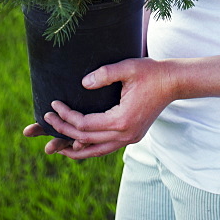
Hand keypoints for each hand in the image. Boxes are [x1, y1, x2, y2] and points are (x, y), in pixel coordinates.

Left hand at [22, 57, 175, 159]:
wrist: (174, 82)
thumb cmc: (151, 72)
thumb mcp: (128, 67)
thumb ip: (104, 74)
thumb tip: (82, 83)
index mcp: (122, 120)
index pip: (85, 125)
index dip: (66, 116)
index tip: (53, 105)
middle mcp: (125, 135)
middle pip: (86, 141)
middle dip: (63, 131)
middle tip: (46, 120)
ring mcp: (129, 138)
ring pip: (96, 151)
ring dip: (75, 149)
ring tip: (56, 146)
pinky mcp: (132, 136)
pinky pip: (106, 147)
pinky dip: (90, 147)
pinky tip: (80, 144)